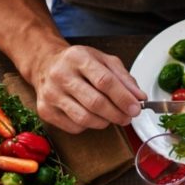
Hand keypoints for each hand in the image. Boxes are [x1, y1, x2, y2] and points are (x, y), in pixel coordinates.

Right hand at [28, 44, 145, 132]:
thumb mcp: (104, 61)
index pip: (104, 81)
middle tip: (128, 118)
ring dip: (105, 122)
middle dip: (117, 114)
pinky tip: (91, 116)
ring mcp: (50, 93)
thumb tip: (139, 97)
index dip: (123, 98)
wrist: (45, 64)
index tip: (136, 109)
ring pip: (85, 118)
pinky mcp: (45, 110)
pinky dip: (89, 126)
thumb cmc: (79, 64)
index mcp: (77, 58)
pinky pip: (74, 127)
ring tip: (111, 116)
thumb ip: (124, 78)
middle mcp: (60, 75)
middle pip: (95, 103)